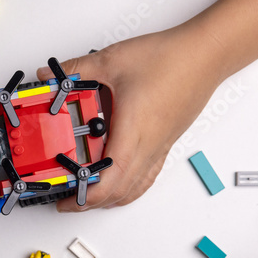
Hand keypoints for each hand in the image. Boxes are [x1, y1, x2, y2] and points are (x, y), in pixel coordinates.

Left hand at [38, 27, 224, 210]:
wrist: (207, 54)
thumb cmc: (170, 58)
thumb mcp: (112, 60)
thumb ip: (77, 69)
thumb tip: (50, 76)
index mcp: (133, 131)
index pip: (110, 179)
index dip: (88, 196)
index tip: (68, 199)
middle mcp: (148, 145)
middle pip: (120, 192)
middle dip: (91, 203)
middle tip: (68, 200)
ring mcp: (159, 147)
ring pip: (135, 188)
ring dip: (110, 199)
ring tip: (88, 198)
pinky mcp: (166, 142)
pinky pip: (147, 177)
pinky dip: (129, 189)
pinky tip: (119, 185)